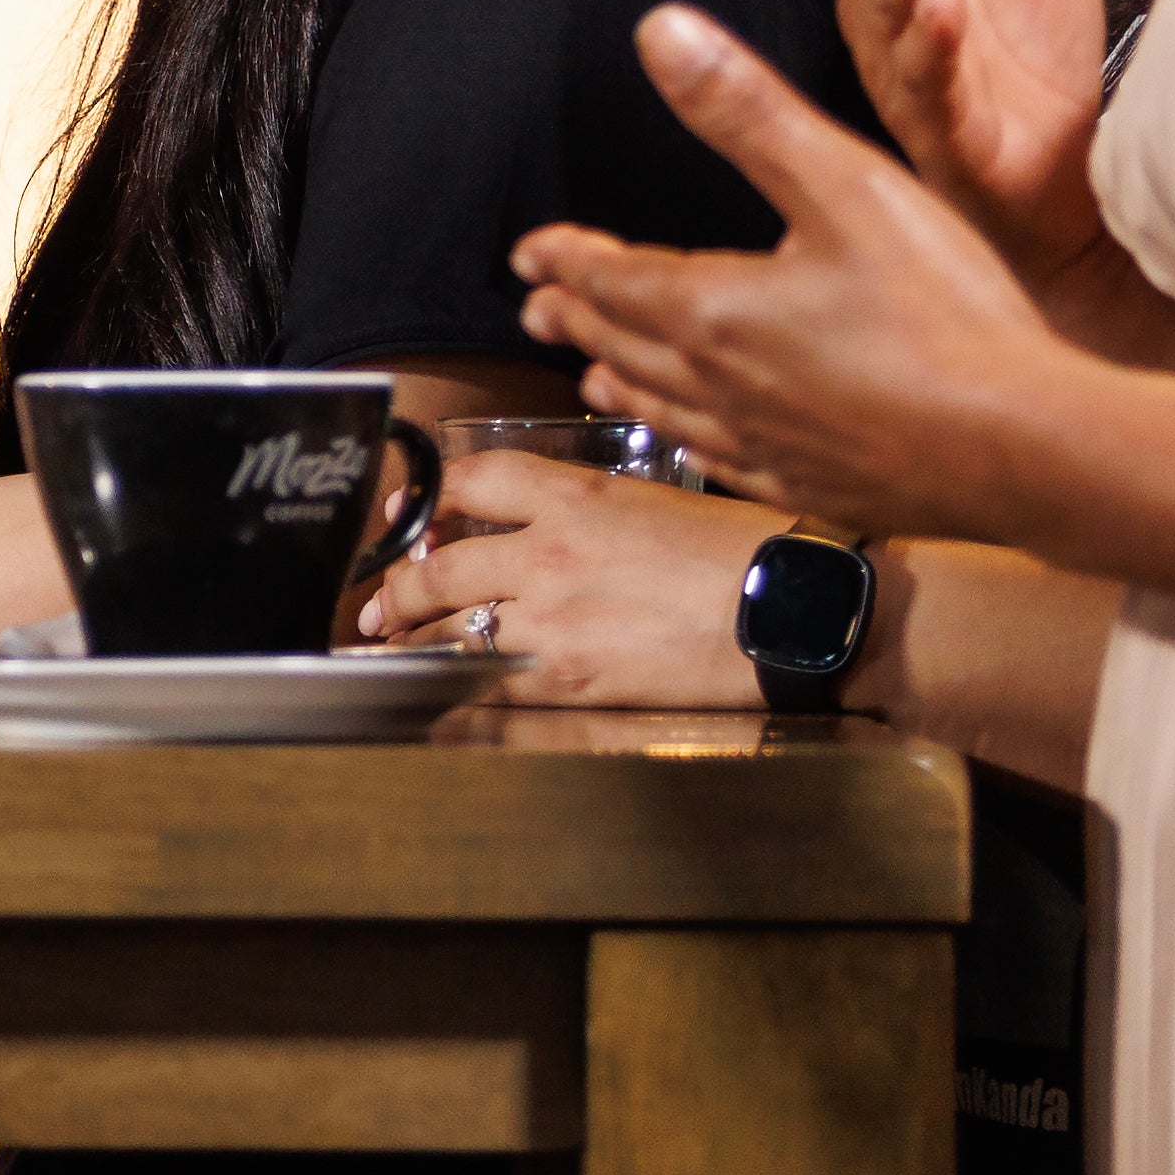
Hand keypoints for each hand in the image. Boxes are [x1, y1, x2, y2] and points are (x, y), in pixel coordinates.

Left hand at [355, 455, 789, 708]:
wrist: (795, 609)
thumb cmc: (747, 550)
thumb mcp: (658, 500)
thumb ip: (592, 507)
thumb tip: (549, 521)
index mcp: (575, 493)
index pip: (468, 478)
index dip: (426, 497)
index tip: (407, 517)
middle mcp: (548, 551)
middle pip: (437, 563)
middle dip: (398, 586)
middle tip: (379, 603)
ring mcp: (553, 618)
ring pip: (449, 626)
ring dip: (410, 639)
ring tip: (391, 649)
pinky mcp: (570, 678)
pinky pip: (486, 682)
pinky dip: (452, 687)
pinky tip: (435, 695)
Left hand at [514, 10, 1088, 544]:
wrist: (1020, 443)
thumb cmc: (941, 313)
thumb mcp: (841, 183)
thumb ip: (745, 110)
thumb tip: (661, 33)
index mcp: (716, 310)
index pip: (615, 278)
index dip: (568, 260)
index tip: (532, 255)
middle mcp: (722, 383)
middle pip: (628, 344)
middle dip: (579, 317)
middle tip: (540, 308)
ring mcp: (766, 442)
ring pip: (666, 408)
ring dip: (623, 382)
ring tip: (596, 374)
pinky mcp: (813, 483)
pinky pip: (725, 462)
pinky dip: (691, 441)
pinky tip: (699, 443)